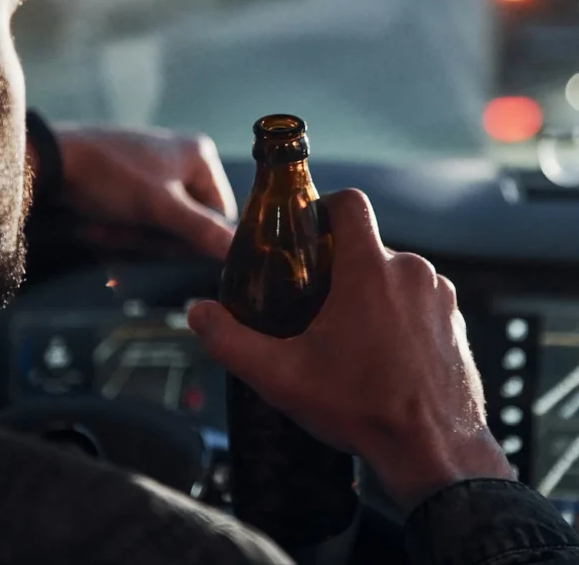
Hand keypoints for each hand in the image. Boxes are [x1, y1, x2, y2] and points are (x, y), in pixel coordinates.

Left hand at [53, 124, 237, 258]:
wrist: (52, 163)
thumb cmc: (111, 176)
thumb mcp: (159, 207)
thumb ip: (202, 231)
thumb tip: (237, 252)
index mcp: (200, 157)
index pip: (221, 214)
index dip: (196, 238)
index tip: (167, 242)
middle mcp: (184, 161)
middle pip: (190, 224)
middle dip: (156, 236)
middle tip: (128, 226)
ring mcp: (157, 174)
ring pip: (163, 228)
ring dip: (135, 236)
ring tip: (109, 223)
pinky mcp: (134, 185)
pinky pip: (142, 222)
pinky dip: (122, 230)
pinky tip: (103, 223)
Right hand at [188, 190, 514, 511]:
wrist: (435, 453)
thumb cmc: (364, 409)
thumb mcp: (282, 376)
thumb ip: (231, 340)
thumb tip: (199, 313)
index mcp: (369, 269)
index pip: (349, 202)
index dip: (323, 207)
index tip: (307, 234)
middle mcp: (411, 271)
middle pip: (366, 243)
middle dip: (340, 266)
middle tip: (316, 305)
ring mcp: (439, 295)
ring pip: (393, 271)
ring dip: (371, 290)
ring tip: (350, 335)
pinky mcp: (456, 319)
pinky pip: (419, 297)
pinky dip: (400, 312)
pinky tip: (383, 351)